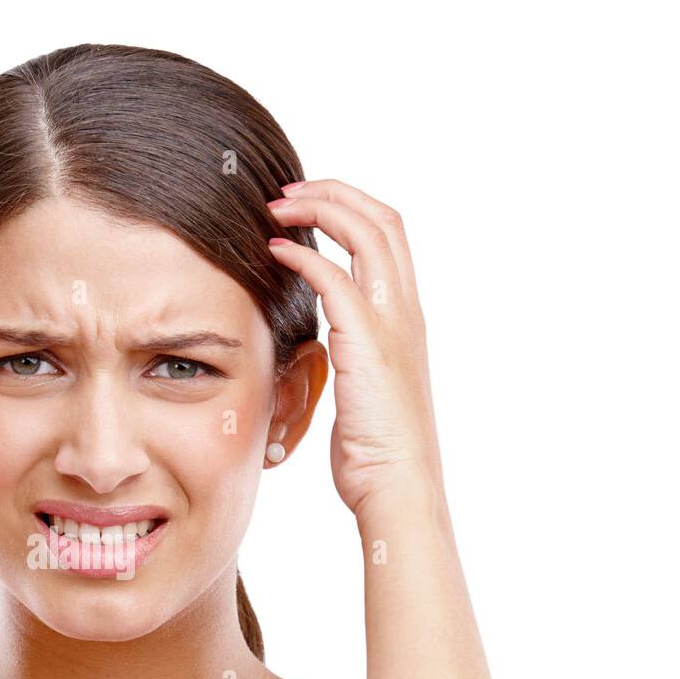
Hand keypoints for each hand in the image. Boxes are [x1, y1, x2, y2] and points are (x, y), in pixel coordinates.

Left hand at [266, 179, 443, 520]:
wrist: (398, 486)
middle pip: (384, 219)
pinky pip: (336, 279)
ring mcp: (392, 324)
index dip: (351, 209)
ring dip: (320, 209)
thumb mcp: (365, 389)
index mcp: (406, 318)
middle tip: (287, 191)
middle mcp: (405, 312)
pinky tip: (273, 251)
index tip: (307, 207)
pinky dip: (304, 255)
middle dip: (336, 193)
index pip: (390, 237)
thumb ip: (351, 353)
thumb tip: (321, 342)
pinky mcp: (367, 344)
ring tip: (277, 205)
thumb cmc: (376, 452)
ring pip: (368, 233)